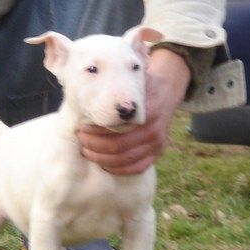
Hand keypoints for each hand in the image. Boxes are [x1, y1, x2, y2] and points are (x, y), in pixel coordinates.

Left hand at [77, 48, 190, 174]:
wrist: (168, 91)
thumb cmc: (143, 85)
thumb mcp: (134, 79)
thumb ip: (118, 83)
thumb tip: (90, 81)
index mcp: (147, 112)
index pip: (117, 130)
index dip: (96, 133)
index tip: (81, 128)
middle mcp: (154, 130)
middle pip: (118, 148)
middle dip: (94, 146)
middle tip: (81, 140)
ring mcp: (157, 143)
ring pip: (125, 160)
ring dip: (102, 160)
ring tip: (87, 152)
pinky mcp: (157, 152)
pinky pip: (137, 168)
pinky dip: (119, 170)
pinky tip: (104, 164)